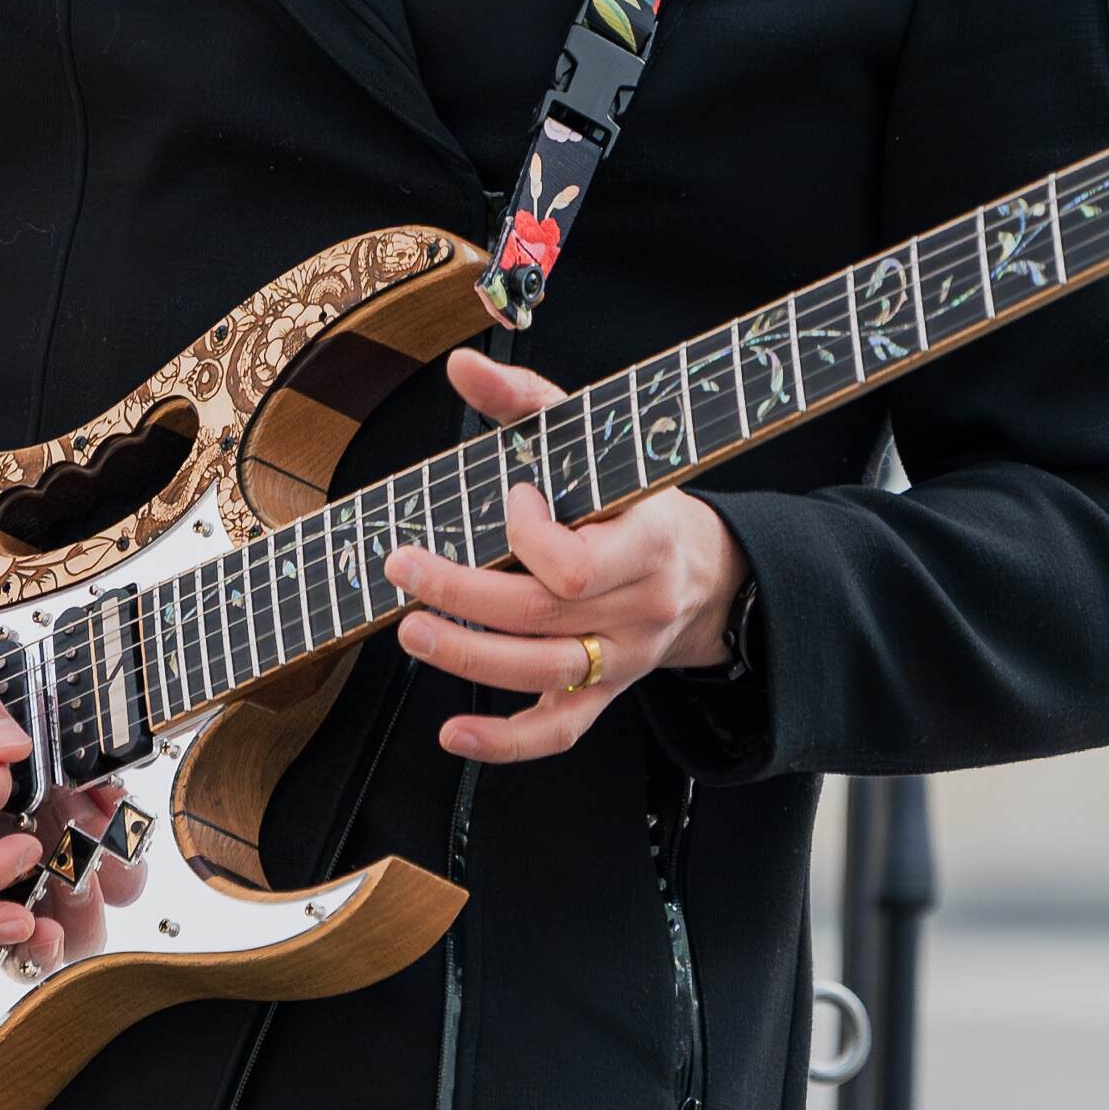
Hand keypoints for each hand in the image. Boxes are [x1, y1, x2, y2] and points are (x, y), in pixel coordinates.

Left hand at [388, 347, 750, 766]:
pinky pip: (557, 732)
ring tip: (410, 631)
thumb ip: (527, 400)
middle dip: (462, 594)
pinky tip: (452, 732)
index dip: (530, 534)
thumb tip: (462, 366)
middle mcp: (640, 606)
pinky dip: (504, 744)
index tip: (513, 498)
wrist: (705, 568)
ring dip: (467, 657)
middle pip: (543, 615)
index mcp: (649, 538)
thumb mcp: (596, 440)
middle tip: (403, 567)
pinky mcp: (606, 695)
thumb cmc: (639, 496)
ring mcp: (624, 657)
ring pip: (542, 674)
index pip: (578, 561)